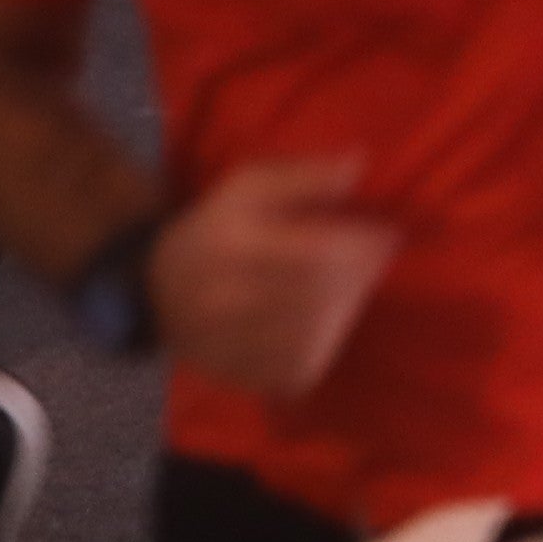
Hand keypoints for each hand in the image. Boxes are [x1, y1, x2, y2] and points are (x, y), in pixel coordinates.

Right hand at [152, 157, 397, 399]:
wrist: (153, 291)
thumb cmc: (214, 229)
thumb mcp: (248, 185)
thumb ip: (303, 176)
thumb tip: (357, 164)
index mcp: (230, 246)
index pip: (316, 254)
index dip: (363, 245)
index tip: (389, 234)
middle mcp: (225, 300)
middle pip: (319, 294)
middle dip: (361, 274)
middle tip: (380, 255)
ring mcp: (229, 346)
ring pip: (314, 333)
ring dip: (347, 305)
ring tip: (352, 282)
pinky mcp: (240, 377)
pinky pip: (301, 365)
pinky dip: (326, 340)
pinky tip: (327, 316)